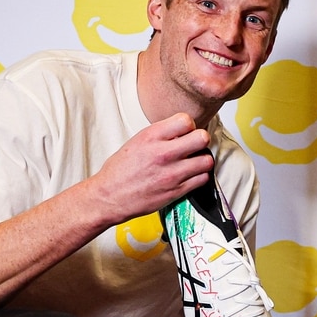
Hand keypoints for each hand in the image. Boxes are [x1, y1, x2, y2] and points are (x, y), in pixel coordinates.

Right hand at [89, 112, 212, 224]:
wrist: (110, 196)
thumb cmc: (120, 171)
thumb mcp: (137, 141)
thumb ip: (161, 134)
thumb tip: (181, 130)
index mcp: (151, 137)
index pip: (186, 120)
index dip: (189, 125)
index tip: (186, 132)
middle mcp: (163, 153)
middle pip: (202, 138)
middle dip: (200, 140)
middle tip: (194, 145)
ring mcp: (172, 173)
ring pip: (206, 160)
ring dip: (202, 159)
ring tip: (194, 161)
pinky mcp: (177, 190)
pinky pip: (202, 178)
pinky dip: (200, 176)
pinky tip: (191, 175)